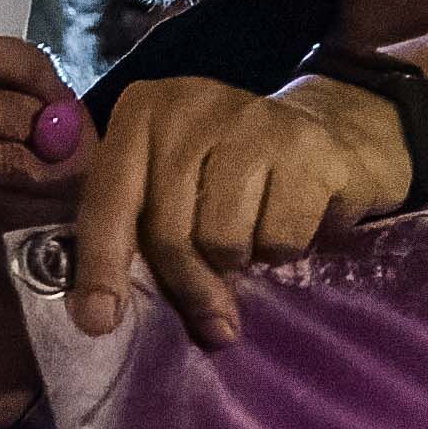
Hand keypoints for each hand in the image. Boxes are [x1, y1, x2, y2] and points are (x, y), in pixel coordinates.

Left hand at [69, 73, 414, 348]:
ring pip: (222, 241)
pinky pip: (278, 239)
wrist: (328, 132)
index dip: (100, 265)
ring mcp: (249, 120)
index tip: (99, 322)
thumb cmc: (229, 172)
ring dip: (239, 261)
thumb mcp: (172, 184)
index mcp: (140, 112)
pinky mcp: (305, 148)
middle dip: (187, 282)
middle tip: (212, 313)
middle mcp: (188, 106)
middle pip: (167, 230)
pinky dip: (282, 250)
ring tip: (251, 236)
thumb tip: (105, 317)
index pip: (108, 200)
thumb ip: (137, 231)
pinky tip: (285, 221)